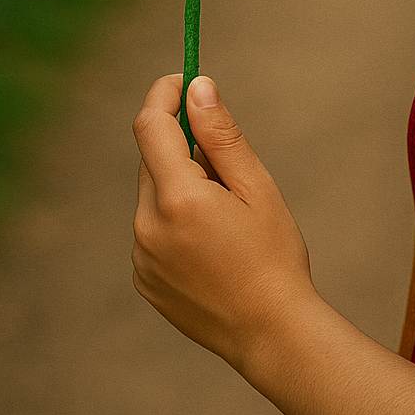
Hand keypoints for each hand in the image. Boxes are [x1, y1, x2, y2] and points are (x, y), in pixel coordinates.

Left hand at [131, 73, 314, 370]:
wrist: (269, 334)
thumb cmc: (274, 256)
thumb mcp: (257, 187)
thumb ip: (221, 135)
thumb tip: (197, 87)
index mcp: (178, 198)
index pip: (151, 125)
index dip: (164, 95)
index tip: (184, 80)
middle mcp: (147, 225)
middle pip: (153, 161)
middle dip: (183, 148)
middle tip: (230, 169)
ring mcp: (140, 256)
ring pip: (153, 197)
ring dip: (180, 188)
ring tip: (228, 222)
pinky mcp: (142, 279)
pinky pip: (152, 231)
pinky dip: (175, 222)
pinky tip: (213, 248)